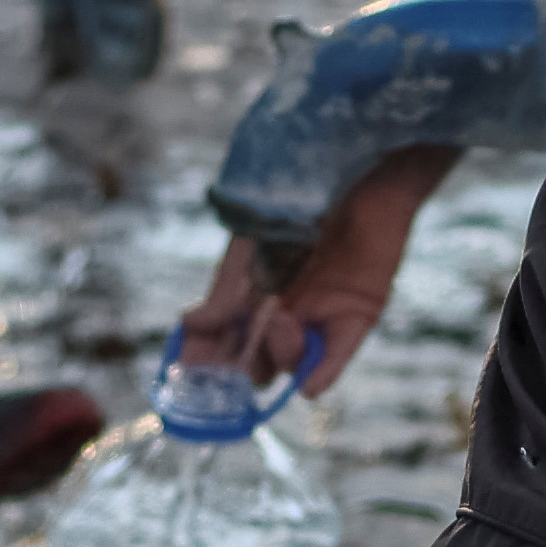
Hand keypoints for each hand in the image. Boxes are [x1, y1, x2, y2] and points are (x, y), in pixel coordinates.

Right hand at [180, 142, 458, 396]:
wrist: (357, 161)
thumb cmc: (297, 190)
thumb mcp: (251, 239)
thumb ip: (227, 286)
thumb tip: (192, 326)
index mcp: (250, 289)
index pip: (223, 337)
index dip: (205, 356)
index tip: (188, 366)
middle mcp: (283, 307)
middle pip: (255, 360)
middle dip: (242, 363)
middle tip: (239, 346)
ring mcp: (320, 312)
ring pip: (291, 361)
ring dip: (280, 353)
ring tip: (284, 320)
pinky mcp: (357, 312)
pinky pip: (336, 355)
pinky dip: (321, 373)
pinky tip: (308, 385)